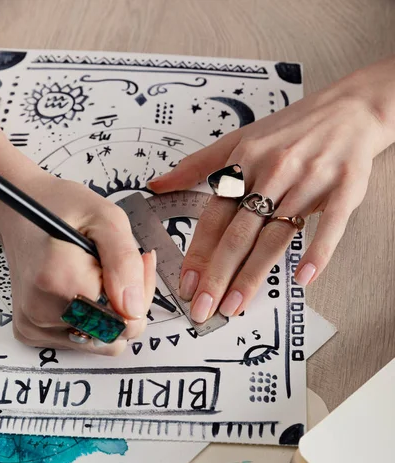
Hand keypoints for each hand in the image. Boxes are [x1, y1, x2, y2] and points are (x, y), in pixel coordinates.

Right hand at [0, 171, 155, 354]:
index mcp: (60, 281)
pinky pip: (79, 339)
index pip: (124, 323)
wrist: (23, 211)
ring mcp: (35, 325)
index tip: (138, 266)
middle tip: (122, 268)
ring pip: (98, 341)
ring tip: (102, 276)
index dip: (140, 297)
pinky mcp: (32, 331)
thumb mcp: (107, 219)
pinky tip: (86, 289)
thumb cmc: (61, 209)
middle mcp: (42, 311)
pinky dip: (90, 318)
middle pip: (113, 336)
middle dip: (127, 304)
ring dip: (109, 312)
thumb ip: (125, 263)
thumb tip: (133, 308)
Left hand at [148, 71, 389, 322]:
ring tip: (236, 304)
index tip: (187, 284)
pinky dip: (316, 252)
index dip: (198, 254)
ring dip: (253, 274)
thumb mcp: (239, 139)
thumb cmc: (292, 128)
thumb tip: (157, 184)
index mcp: (245, 163)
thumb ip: (198, 166)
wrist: (349, 110)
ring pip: (275, 236)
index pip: (214, 217)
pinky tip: (301, 278)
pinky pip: (328, 226)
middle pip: (239, 233)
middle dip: (218, 275)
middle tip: (204, 308)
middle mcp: (273, 173)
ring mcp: (308, 181)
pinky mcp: (344, 188)